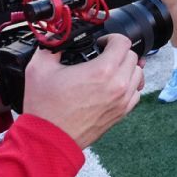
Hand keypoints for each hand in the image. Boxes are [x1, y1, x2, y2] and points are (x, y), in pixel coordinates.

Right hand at [22, 34, 144, 147]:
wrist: (49, 138)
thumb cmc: (45, 107)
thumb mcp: (39, 68)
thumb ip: (50, 47)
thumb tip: (56, 38)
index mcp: (102, 71)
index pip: (123, 42)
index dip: (112, 38)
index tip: (101, 43)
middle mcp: (118, 85)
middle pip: (133, 57)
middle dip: (118, 52)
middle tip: (103, 55)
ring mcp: (122, 101)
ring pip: (138, 75)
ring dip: (126, 68)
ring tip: (110, 70)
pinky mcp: (121, 114)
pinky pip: (136, 94)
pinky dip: (129, 86)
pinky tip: (113, 86)